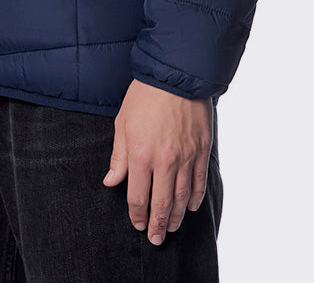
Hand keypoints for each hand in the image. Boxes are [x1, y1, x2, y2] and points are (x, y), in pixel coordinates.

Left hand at [103, 79, 212, 245]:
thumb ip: (118, 157)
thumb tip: (111, 181)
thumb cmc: (145, 95)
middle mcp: (164, 160)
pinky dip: (195, 198)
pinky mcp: (201, 150)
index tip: (137, 224)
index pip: (137, 197)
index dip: (137, 215)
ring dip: (176, 217)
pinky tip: (190, 207)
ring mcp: (186, 157)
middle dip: (158, 225)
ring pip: (182, 197)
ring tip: (172, 227)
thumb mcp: (122, 123)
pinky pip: (199, 182)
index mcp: (140, 154)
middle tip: (156, 239)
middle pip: (161, 204)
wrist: (175, 74)